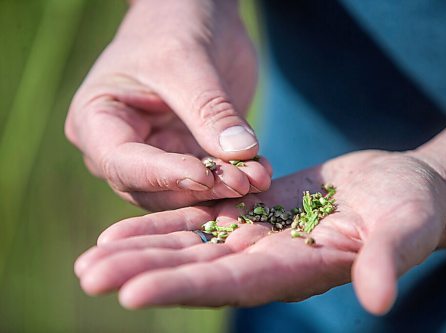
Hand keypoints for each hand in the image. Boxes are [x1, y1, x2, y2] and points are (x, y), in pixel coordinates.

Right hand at [65, 0, 270, 210]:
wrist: (196, 11)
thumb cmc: (175, 22)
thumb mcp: (188, 59)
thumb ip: (211, 109)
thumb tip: (241, 153)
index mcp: (97, 119)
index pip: (121, 162)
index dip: (162, 175)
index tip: (204, 176)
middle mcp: (121, 146)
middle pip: (151, 188)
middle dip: (198, 190)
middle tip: (243, 183)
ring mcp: (155, 154)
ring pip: (182, 192)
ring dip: (221, 191)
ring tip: (258, 178)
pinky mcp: (188, 154)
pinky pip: (208, 180)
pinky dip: (234, 179)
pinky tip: (261, 172)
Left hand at [75, 150, 445, 314]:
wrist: (397, 187)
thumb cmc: (410, 207)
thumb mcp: (406, 226)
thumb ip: (388, 258)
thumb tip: (381, 298)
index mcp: (297, 269)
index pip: (233, 284)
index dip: (184, 288)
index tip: (132, 294)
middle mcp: (266, 260)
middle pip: (196, 269)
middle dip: (143, 272)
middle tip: (87, 274)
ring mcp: (254, 236)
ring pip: (188, 245)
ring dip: (140, 250)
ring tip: (90, 256)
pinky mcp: (249, 211)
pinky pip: (198, 217)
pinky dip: (161, 222)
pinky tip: (121, 228)